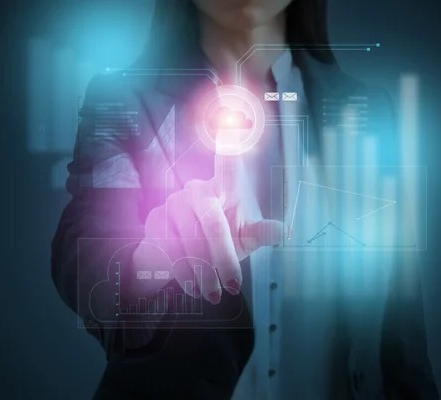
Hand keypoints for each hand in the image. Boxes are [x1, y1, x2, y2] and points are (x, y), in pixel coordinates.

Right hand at [132, 135, 282, 304]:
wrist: (180, 255)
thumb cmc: (222, 239)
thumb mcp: (246, 237)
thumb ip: (262, 233)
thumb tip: (286, 230)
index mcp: (225, 187)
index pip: (229, 162)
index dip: (230, 140)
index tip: (232, 114)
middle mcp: (198, 189)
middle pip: (212, 222)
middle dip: (223, 257)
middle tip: (232, 286)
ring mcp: (173, 204)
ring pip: (189, 240)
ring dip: (202, 272)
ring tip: (213, 293)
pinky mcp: (154, 220)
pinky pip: (169, 249)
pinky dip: (182, 274)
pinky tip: (193, 287)